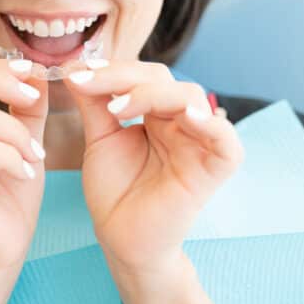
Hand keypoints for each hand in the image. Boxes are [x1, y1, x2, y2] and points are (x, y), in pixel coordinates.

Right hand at [0, 58, 48, 271]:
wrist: (4, 247)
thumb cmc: (12, 194)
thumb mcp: (26, 141)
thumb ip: (28, 108)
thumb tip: (37, 71)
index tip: (34, 73)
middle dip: (2, 83)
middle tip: (34, 98)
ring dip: (17, 134)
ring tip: (35, 157)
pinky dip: (10, 156)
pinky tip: (25, 173)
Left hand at [60, 59, 244, 276]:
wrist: (120, 239)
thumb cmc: (114, 191)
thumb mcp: (100, 139)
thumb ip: (93, 102)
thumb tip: (75, 65)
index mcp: (158, 114)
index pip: (145, 76)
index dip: (113, 69)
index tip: (76, 73)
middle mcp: (181, 123)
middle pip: (166, 80)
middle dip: (125, 77)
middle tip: (89, 85)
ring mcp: (199, 145)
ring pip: (192, 98)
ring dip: (153, 95)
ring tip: (117, 109)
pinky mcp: (213, 172)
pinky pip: (227, 143)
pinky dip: (210, 124)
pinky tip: (183, 118)